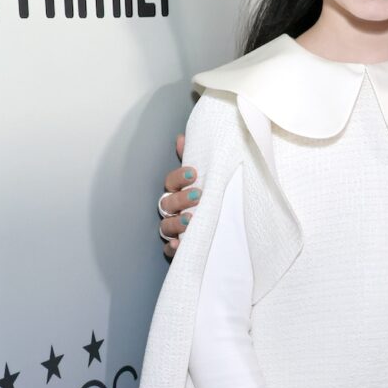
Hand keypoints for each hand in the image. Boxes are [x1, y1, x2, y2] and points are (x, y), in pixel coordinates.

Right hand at [158, 134, 199, 259]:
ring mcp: (172, 230)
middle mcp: (171, 210)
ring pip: (165, 226)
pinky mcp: (176, 249)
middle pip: (166, 203)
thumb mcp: (206, 180)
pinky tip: (178, 245)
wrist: (221, 231)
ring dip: (176, 223)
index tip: (194, 173)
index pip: (170, 182)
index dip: (179, 177)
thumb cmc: (209, 201)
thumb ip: (196, 159)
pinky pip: (169, 250)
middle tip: (198, 196)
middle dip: (180, 199)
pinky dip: (172, 248)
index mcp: (177, 192)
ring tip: (191, 220)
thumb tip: (183, 137)